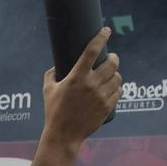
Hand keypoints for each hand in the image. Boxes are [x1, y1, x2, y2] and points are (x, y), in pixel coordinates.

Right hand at [41, 27, 120, 152]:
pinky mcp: (107, 107)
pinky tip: (115, 87)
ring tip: (112, 74)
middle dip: (114, 57)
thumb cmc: (53, 111)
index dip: (101, 37)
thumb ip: (51, 74)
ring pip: (117, 77)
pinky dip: (117, 88)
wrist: (63, 135)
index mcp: (77, 77)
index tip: (106, 30)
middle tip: (111, 58)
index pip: (92, 50)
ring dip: (116, 73)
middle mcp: (91, 84)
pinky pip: (119, 92)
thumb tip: (56, 65)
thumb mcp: (48, 90)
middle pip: (112, 63)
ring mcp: (101, 96)